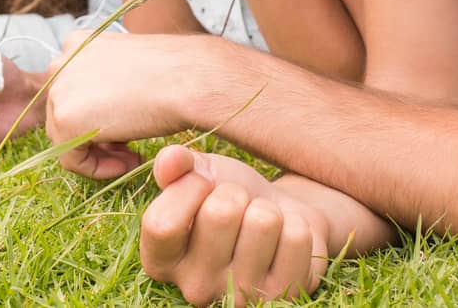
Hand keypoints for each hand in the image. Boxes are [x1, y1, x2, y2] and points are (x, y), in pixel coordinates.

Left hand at [45, 30, 221, 179]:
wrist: (191, 79)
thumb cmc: (174, 74)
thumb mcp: (130, 70)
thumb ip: (107, 84)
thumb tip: (100, 113)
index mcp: (78, 44)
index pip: (74, 91)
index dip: (99, 117)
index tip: (124, 133)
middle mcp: (62, 61)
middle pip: (65, 113)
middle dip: (96, 137)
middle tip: (129, 151)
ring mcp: (60, 89)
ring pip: (66, 138)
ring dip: (99, 154)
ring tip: (132, 159)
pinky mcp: (66, 119)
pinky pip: (72, 159)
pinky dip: (98, 169)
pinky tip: (129, 163)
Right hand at [140, 146, 329, 306]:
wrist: (278, 217)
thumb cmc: (228, 196)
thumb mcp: (198, 173)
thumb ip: (175, 164)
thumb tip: (170, 162)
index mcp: (161, 262)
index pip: (161, 225)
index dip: (187, 189)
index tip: (202, 182)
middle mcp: (195, 289)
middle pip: (220, 214)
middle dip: (236, 193)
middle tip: (238, 207)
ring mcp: (241, 299)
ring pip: (263, 222)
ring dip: (267, 209)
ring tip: (261, 222)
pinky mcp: (283, 297)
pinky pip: (296, 238)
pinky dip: (296, 224)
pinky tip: (283, 239)